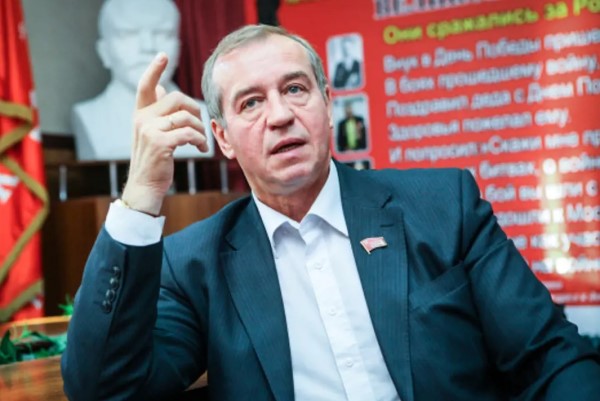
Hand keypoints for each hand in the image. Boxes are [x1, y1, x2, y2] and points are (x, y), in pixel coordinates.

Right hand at [121, 53, 207, 214]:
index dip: (154, 70)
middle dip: (195, 110)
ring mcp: (149, 129)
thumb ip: (158, 112)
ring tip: (201, 141)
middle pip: (177, 98)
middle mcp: (142, 118)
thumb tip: (164, 88)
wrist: (145, 186)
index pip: (145, 86)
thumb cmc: (154, 160)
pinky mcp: (160, 142)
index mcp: (140, 114)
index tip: (163, 56)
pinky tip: (200, 149)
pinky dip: (200, 140)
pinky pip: (189, 133)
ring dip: (200, 129)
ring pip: (186, 116)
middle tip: (200, 126)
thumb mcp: (152, 133)